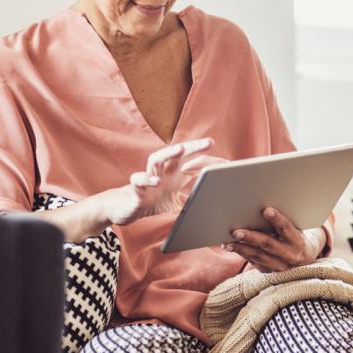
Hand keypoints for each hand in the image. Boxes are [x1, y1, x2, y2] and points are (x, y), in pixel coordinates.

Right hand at [104, 137, 226, 225]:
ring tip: (180, 149)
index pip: (191, 161)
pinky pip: (139, 181)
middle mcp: (162, 172)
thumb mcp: (177, 202)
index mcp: (173, 174)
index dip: (206, 160)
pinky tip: (154, 181)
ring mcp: (148, 178)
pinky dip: (146, 180)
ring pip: (156, 159)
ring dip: (168, 153)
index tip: (226, 162)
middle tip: (209, 142)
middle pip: (176, 154)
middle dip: (192, 147)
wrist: (126, 209)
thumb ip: (191, 200)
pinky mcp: (136, 189)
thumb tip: (212, 205)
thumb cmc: (152, 201)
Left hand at [222, 207, 323, 272]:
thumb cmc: (295, 233)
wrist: (304, 255)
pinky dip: (241, 254)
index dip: (277, 219)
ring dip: (241, 249)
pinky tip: (230, 247)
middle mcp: (291, 256)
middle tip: (236, 232)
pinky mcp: (270, 271)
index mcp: (298, 241)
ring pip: (258, 256)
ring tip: (226, 242)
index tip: (266, 210)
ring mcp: (280, 266)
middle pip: (268, 245)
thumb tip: (262, 206)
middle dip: (251, 238)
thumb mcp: (295, 226)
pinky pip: (254, 262)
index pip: (287, 229)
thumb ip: (282, 221)